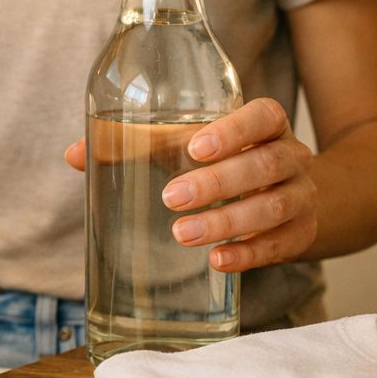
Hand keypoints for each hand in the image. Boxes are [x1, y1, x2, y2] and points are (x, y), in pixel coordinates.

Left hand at [63, 97, 317, 271]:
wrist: (289, 193)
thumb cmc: (223, 160)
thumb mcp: (189, 145)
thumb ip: (137, 145)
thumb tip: (74, 154)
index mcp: (266, 124)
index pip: (263, 116)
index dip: (233, 130)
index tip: (195, 147)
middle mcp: (292, 157)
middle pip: (265, 164)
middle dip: (218, 183)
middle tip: (171, 198)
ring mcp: (302, 197)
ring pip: (273, 207)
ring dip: (227, 222)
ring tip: (183, 234)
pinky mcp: (302, 235)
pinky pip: (280, 245)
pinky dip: (248, 254)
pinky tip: (218, 261)